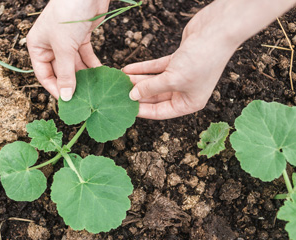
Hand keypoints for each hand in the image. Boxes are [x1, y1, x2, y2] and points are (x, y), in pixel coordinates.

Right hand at [27, 0, 109, 99]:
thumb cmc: (67, 14)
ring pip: (74, 65)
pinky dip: (92, 64)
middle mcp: (50, 45)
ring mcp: (66, 41)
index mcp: (37, 46)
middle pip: (60, 71)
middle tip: (84, 98)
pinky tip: (99, 74)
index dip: (54, 89)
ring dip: (83, 76)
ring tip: (93, 89)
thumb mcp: (64, 48)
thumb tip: (65, 97)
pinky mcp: (80, 36)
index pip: (43, 75)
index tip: (68, 102)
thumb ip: (65, 74)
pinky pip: (85, 56)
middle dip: (71, 83)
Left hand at [123, 4, 238, 119]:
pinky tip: (128, 69)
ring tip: (120, 80)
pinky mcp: (178, 61)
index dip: (142, 111)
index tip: (125, 109)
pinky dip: (143, 68)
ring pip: (154, 82)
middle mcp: (186, 91)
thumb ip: (151, 88)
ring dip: (137, 80)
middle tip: (119, 94)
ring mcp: (182, 75)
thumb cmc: (201, 59)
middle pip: (155, 97)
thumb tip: (132, 96)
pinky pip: (156, 68)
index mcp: (189, 103)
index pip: (160, 112)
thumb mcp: (172, 79)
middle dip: (137, 94)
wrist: (217, 30)